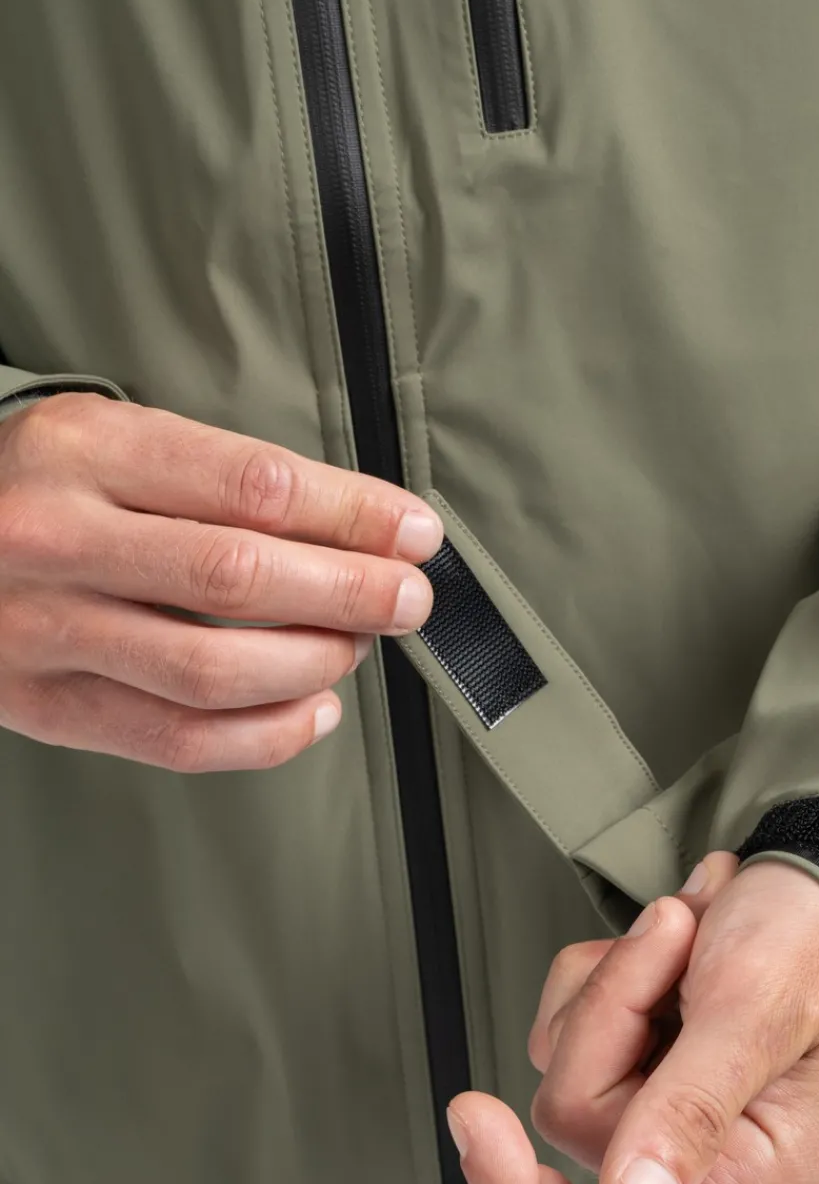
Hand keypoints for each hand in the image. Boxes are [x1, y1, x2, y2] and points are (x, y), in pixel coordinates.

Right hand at [0, 393, 441, 769]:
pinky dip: (269, 735)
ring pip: (213, 670)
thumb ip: (226, 479)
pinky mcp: (49, 707)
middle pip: (237, 578)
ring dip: (314, 663)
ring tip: (356, 646)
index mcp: (83, 449)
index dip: (353, 516)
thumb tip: (365, 531)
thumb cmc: (40, 489)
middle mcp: (54, 538)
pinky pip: (180, 741)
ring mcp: (44, 631)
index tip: (413, 532)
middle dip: (350, 593)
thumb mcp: (117, 442)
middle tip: (409, 599)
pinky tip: (315, 709)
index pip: (251, 486)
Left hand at [447, 852, 818, 1183]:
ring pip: (568, 1061)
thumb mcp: (759, 1009)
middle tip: (680, 929)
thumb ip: (694, 1110)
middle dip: (615, 1005)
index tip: (474, 1119)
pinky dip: (614, 966)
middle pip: (579, 1114)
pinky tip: (684, 931)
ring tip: (696, 925)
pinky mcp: (646, 1064)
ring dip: (620, 974)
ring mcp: (668, 1112)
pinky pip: (575, 1022)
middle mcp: (703, 1166)